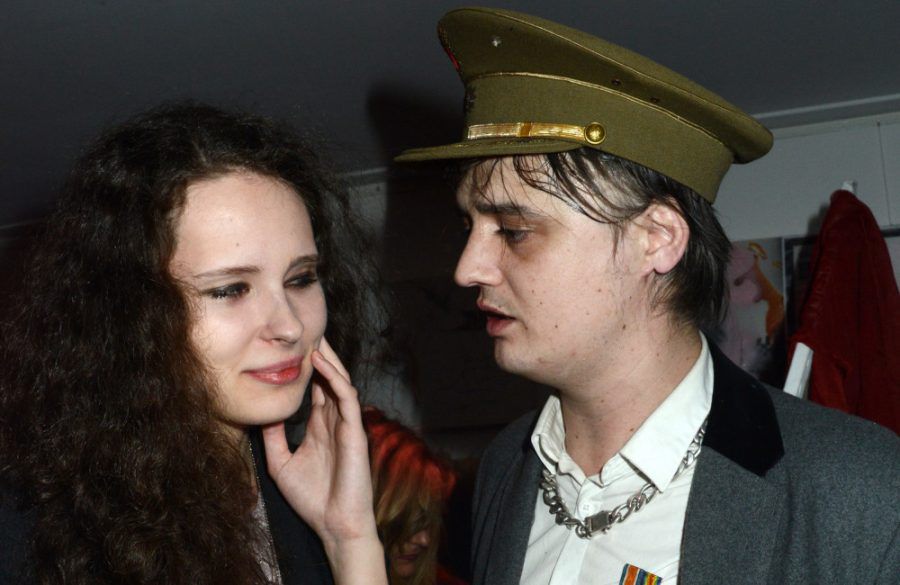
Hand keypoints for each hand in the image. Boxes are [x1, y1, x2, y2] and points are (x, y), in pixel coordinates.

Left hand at [262, 339, 386, 583]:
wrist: (334, 526)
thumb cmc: (313, 500)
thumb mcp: (281, 465)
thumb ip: (274, 439)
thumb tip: (262, 416)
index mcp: (321, 427)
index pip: (316, 389)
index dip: (306, 368)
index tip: (291, 349)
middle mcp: (335, 421)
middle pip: (329, 379)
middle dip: (319, 355)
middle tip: (305, 332)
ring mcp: (347, 424)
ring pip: (339, 381)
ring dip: (327, 359)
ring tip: (313, 338)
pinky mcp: (355, 431)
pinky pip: (346, 396)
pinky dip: (333, 377)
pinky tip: (319, 362)